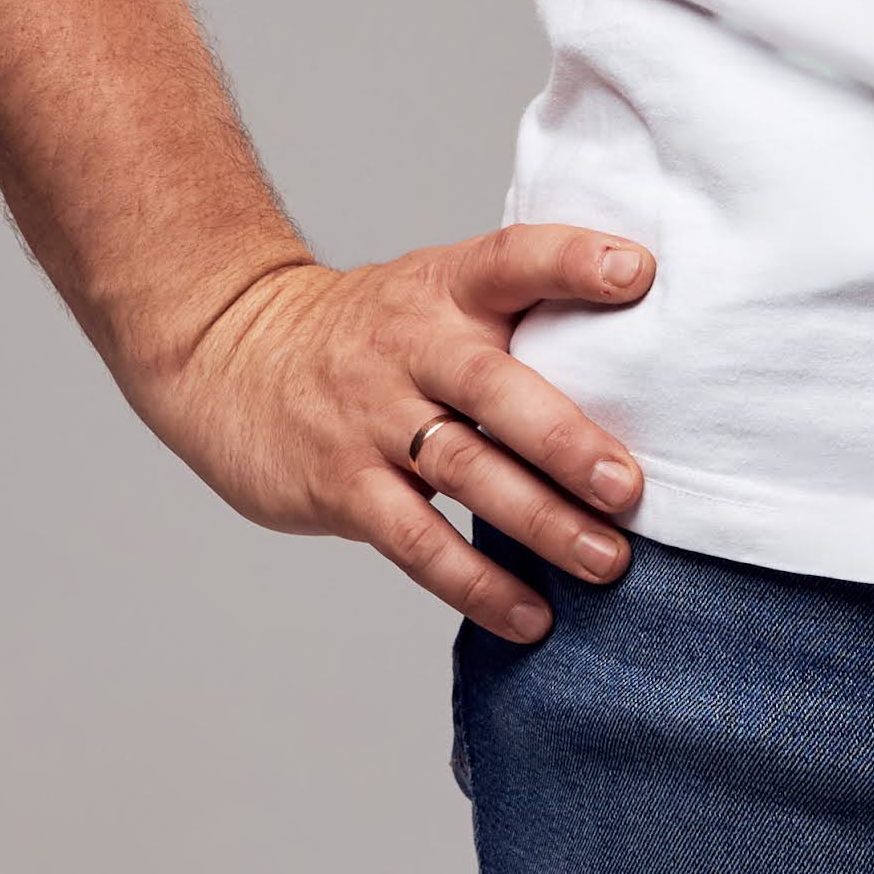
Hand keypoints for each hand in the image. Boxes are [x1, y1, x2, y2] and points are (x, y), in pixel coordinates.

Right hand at [142, 226, 657, 644]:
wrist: (230, 352)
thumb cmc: (370, 331)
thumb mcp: (433, 290)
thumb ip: (516, 313)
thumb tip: (643, 358)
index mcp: (444, 286)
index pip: (512, 257)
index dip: (572, 261)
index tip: (638, 272)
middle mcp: (410, 346)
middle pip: (493, 388)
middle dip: (564, 440)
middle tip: (628, 486)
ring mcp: (371, 418)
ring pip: (463, 471)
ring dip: (540, 523)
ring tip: (606, 562)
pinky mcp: (341, 484)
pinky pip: (415, 540)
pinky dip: (474, 584)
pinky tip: (530, 616)